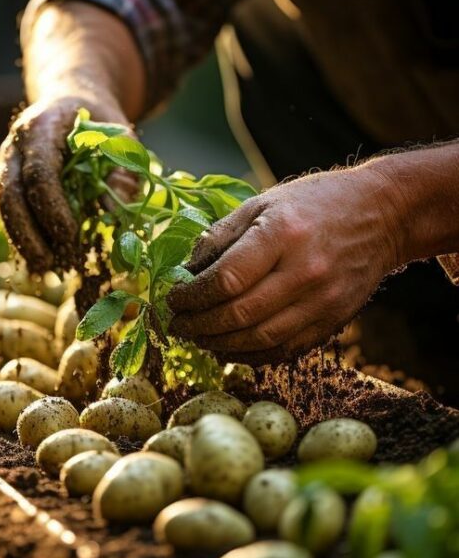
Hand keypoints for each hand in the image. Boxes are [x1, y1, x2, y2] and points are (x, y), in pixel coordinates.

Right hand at [0, 96, 138, 273]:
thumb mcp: (122, 139)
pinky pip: (10, 213)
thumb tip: (112, 211)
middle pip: (10, 193)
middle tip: (48, 263)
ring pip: (5, 206)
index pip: (40, 171)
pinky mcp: (9, 182)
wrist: (72, 107)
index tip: (70, 235)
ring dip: (22, 240)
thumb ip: (122, 171)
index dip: (52, 206)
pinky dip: (24, 238)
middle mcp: (16, 145)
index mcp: (42, 126)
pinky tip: (40, 262)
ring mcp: (8, 164)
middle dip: (27, 232)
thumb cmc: (101, 124)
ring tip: (44, 269)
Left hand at [167, 166, 403, 364]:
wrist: (383, 215)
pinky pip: (285, 350)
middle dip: (199, 326)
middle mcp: (304, 271)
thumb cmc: (316, 203)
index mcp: (282, 234)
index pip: (225, 279)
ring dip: (220, 345)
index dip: (192, 297)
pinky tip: (231, 348)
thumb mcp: (264, 203)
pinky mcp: (333, 320)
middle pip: (239, 315)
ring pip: (260, 339)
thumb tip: (185, 272)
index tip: (174, 300)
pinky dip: (252, 355)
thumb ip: (222, 236)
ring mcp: (322, 300)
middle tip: (179, 326)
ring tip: (199, 339)